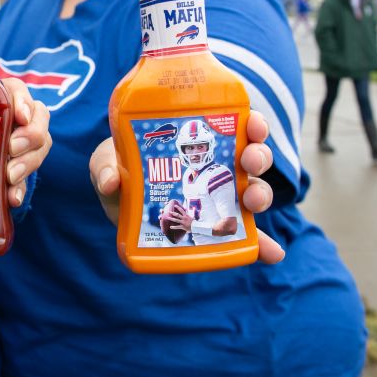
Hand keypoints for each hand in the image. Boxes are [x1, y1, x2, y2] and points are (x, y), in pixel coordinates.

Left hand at [0, 77, 50, 208]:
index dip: (22, 100)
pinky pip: (30, 177)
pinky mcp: (18, 169)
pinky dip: (21, 189)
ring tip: (10, 178)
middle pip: (38, 118)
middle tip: (10, 151)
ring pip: (41, 146)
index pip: (17, 91)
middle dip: (30, 135)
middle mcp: (13, 118)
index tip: (17, 115)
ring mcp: (20, 144)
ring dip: (29, 162)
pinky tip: (11, 200)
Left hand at [88, 112, 285, 263]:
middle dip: (259, 156)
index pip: (235, 124)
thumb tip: (110, 182)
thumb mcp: (106, 159)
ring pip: (254, 191)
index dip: (252, 123)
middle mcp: (216, 166)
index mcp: (198, 140)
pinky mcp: (215, 227)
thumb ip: (104, 165)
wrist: (117, 202)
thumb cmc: (118, 168)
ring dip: (261, 195)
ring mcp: (219, 197)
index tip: (253, 126)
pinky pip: (247, 237)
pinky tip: (273, 254)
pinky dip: (263, 246)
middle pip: (251, 156)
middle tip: (249, 161)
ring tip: (252, 203)